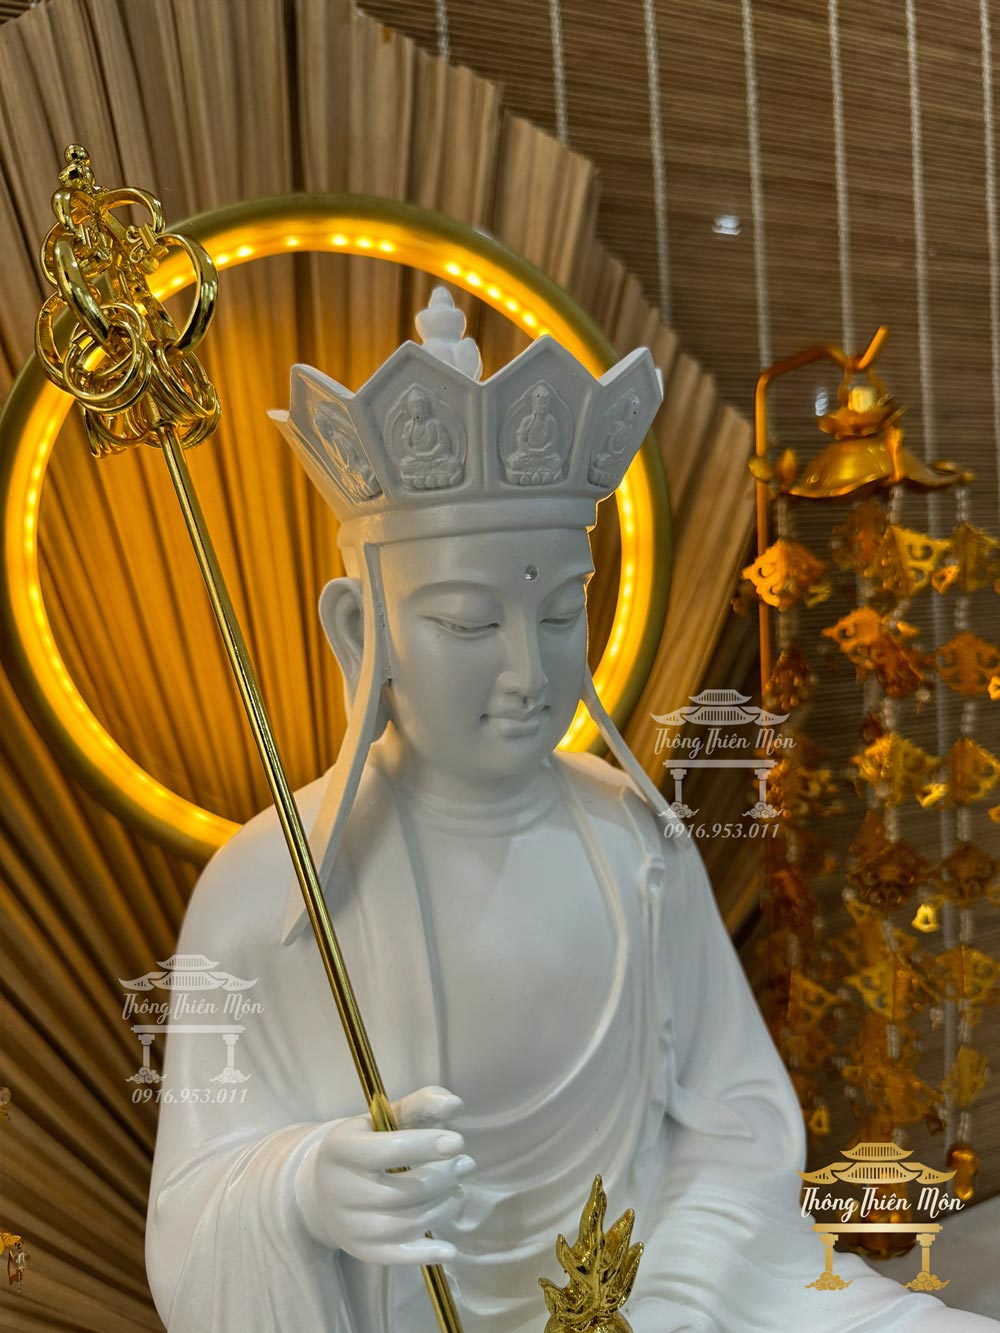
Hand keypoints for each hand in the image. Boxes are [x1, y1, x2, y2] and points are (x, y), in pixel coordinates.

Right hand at [294, 1085, 473, 1265]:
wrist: (322, 1189)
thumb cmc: (366, 1144)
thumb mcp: (386, 1117)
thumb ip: (421, 1104)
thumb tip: (455, 1105)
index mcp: (341, 1148)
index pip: (387, 1150)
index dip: (425, 1146)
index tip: (458, 1142)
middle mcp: (340, 1190)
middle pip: (404, 1191)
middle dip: (444, 1178)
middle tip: (467, 1164)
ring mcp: (350, 1225)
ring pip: (407, 1222)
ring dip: (444, 1207)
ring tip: (459, 1190)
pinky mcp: (362, 1250)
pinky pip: (398, 1256)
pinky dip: (427, 1255)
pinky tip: (450, 1248)